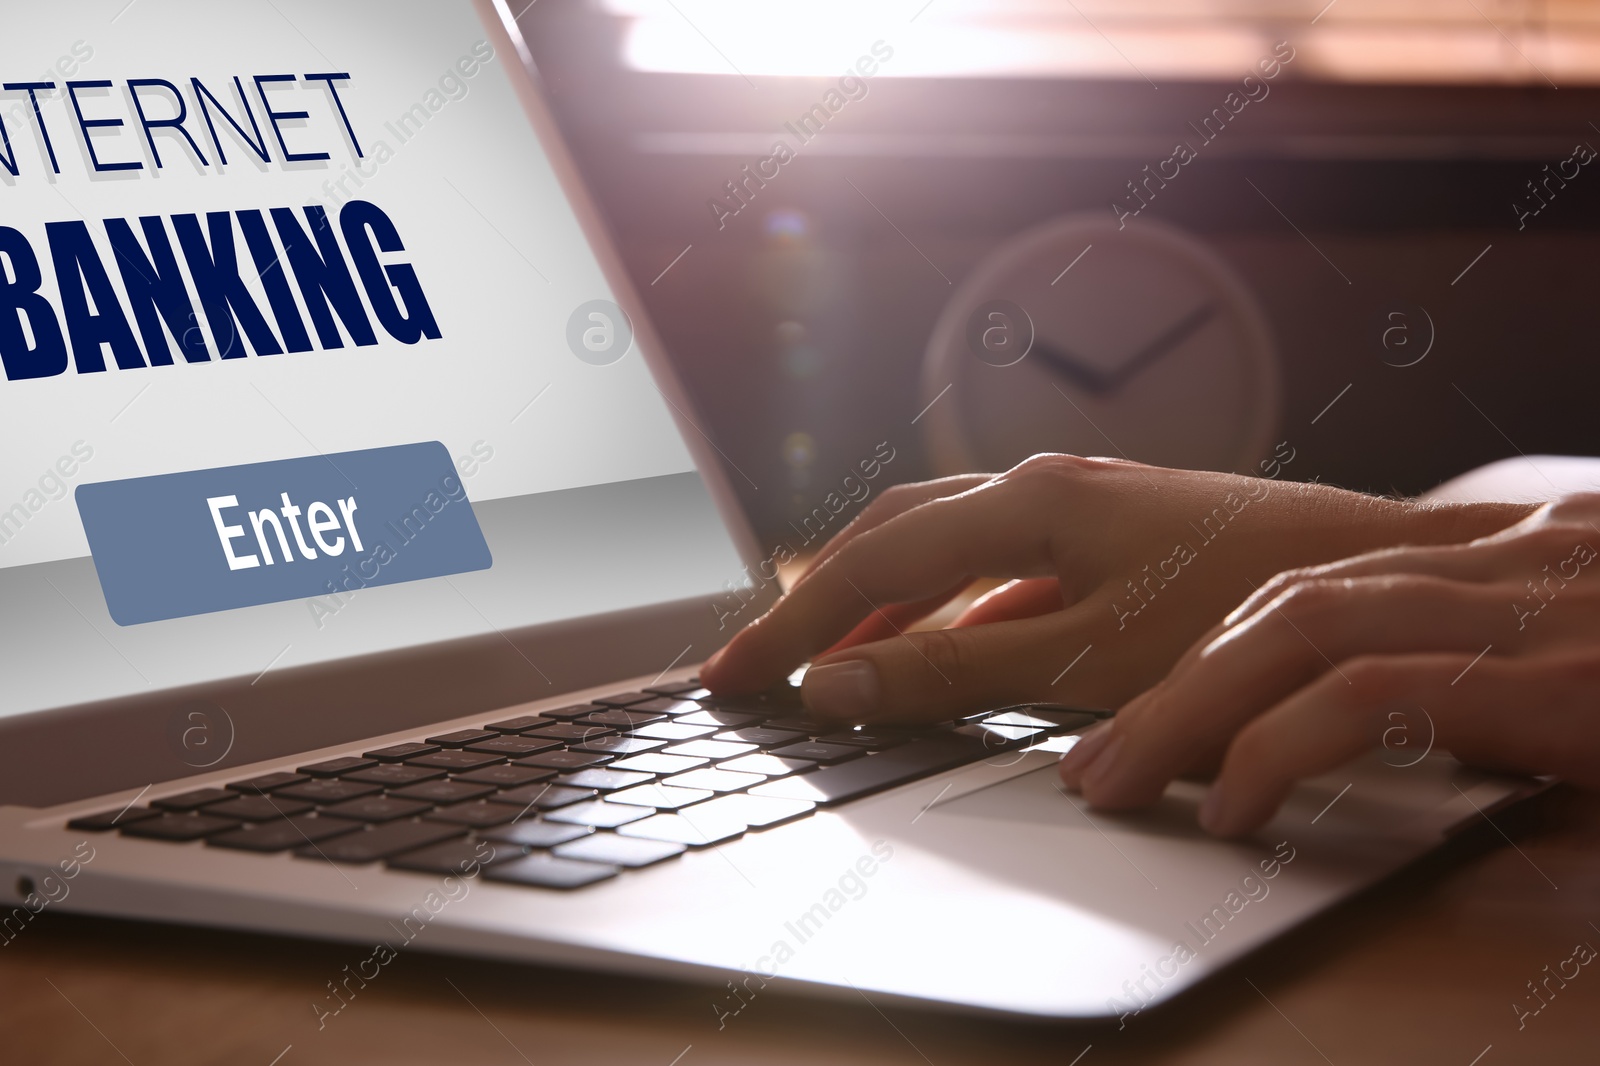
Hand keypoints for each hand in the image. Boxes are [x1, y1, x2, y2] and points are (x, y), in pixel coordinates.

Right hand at [702, 453, 1532, 722]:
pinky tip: (935, 655)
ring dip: (875, 606)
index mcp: (1025, 501)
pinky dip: (942, 614)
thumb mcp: (1087, 659)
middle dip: (814, 600)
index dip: (789, 625)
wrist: (1373, 573)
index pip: (868, 565)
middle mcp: (1039, 486)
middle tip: (755, 662)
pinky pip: (991, 571)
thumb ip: (955, 672)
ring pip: (938, 551)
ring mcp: (1072, 507)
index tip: (730, 677)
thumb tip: (835, 682)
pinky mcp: (1102, 537)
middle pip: (889, 538)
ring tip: (823, 661)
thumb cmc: (1243, 611)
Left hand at [1059, 494, 1599, 835]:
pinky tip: (1232, 805)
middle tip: (1096, 760)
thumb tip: (1384, 716)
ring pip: (1303, 626)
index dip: (1211, 648)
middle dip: (1171, 681)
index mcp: (1506, 555)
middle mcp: (1505, 561)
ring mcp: (1528, 611)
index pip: (1316, 580)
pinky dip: (1280, 746)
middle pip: (1285, 597)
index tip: (1137, 710)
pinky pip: (1374, 697)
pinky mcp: (1560, 683)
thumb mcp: (1590, 669)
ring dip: (1188, 708)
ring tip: (1120, 781)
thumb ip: (1491, 672)